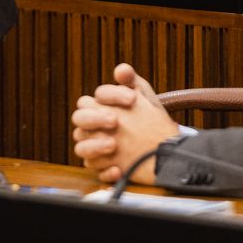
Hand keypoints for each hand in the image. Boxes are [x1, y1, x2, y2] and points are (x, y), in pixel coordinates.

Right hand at [71, 63, 179, 183]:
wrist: (163, 146)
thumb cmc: (148, 118)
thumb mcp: (144, 98)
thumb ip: (132, 82)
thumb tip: (122, 70)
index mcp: (98, 107)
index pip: (93, 98)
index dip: (111, 96)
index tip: (132, 99)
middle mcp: (92, 128)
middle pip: (79, 120)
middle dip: (94, 119)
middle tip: (114, 121)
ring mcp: (96, 149)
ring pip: (81, 148)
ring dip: (94, 146)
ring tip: (113, 145)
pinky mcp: (104, 168)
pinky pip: (97, 172)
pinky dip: (106, 171)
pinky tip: (119, 168)